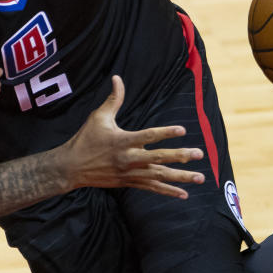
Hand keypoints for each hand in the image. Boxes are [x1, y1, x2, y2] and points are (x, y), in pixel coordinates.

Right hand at [60, 76, 203, 198]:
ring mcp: (130, 173)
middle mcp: (128, 158)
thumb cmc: (86, 139)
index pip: (148, 136)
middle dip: (180, 156)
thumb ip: (113, 99)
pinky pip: (152, 188)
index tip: (183, 130)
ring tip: (200, 177)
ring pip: (159, 176)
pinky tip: (184, 194)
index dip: (165, 133)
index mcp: (122, 140)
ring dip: (180, 177)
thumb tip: (118, 78)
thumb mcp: (98, 117)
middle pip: (158, 158)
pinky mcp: (129, 182)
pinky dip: (168, 191)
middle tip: (199, 153)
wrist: (72, 167)